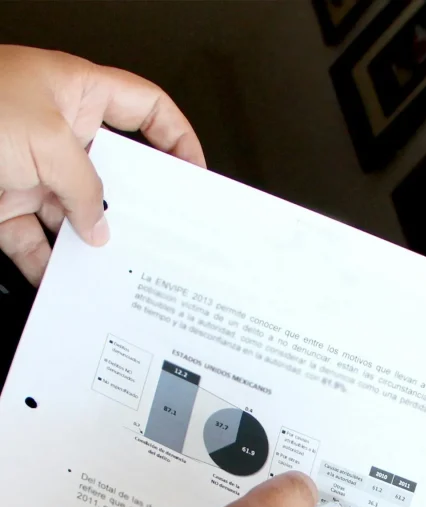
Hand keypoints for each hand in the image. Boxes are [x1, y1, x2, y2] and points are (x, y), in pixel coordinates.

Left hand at [0, 44, 204, 284]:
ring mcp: (31, 170)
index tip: (197, 176)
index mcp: (77, 92)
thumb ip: (87, 186)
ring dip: (92, 245)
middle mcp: (58, 132)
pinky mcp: (5, 205)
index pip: (146, 109)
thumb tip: (101, 224)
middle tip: (163, 235)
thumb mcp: (48, 139)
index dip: (178, 139)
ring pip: (77, 216)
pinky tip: (67, 284)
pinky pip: (37, 244)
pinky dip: (49, 268)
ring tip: (117, 269)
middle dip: (136, 207)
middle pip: (114, 174)